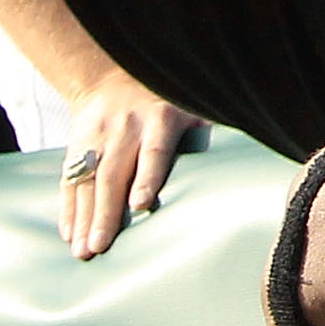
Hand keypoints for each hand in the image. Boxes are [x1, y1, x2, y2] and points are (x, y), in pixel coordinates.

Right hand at [57, 68, 197, 259]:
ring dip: (83, 218)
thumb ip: (212, 125)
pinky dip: (69, 208)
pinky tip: (70, 234)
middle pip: (113, 174)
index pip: (153, 152)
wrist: (112, 75)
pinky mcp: (75, 144)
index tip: (139, 204)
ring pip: (86, 181)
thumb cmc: (168, 99)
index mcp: (159, 119)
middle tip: (99, 247)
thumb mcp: (192, 103)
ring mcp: (96, 136)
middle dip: (105, 212)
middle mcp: (124, 128)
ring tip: (82, 250)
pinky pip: (70, 179)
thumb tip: (256, 138)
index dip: (146, 178)